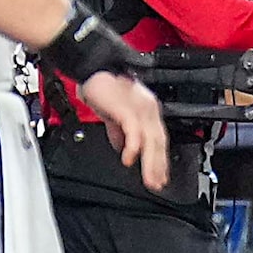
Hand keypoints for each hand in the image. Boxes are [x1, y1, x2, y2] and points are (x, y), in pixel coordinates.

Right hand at [80, 71, 170, 193]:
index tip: (160, 175)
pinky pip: (134, 132)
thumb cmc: (102, 86)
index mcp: (147, 109)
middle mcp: (148, 108)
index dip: (160, 159)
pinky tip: (128, 160)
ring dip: (150, 163)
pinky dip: (133, 148)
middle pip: (158, 142)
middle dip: (159, 166)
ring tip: (149, 180)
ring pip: (150, 140)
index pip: (158, 138)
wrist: (92, 68)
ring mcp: (140, 108)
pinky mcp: (127, 108)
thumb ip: (119, 130)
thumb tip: (121, 147)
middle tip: (157, 184)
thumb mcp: (113, 113)